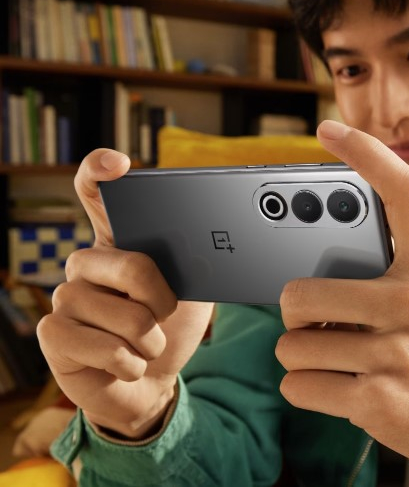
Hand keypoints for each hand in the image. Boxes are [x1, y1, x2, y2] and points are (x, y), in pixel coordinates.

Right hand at [36, 150, 213, 437]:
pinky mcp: (53, 333)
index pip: (96, 193)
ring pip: (123, 313)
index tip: (119, 164)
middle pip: (132, 263)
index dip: (100, 171)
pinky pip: (104, 346)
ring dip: (150, 340)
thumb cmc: (171, 328)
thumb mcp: (195, 290)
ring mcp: (65, 296)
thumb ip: (197, 259)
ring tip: (144, 343)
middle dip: (164, 299)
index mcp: (118, 241)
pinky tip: (124, 363)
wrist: (153, 381)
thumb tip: (218, 238)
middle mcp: (86, 263)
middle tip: (164, 314)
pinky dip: (130, 363)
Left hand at [275, 121, 408, 485]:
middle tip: (319, 322)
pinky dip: (307, 388)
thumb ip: (384, 272)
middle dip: (297, 314)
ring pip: (292, 346)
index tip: (330, 129)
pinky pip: (299, 386)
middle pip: (300, 292)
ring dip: (304, 356)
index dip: (364, 153)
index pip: (401, 193)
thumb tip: (310, 261)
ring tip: (338, 358)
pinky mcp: (378, 400)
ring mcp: (396, 353)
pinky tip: (341, 387)